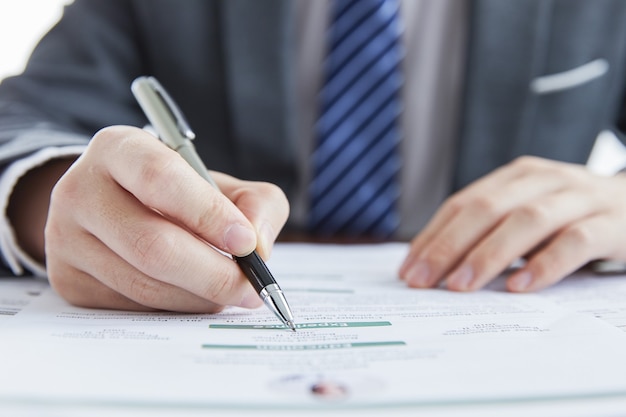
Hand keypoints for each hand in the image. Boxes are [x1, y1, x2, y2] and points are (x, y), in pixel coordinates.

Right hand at [45, 126, 288, 311]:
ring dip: (200, 297)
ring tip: (229, 290)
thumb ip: (256, 202)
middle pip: (151, 244)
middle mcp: (81, 190)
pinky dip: (177, 307)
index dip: (208, 214)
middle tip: (250, 286)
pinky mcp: (69, 282)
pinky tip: (195, 295)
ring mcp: (67, 240)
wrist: (114, 208)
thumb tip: (259, 246)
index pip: (159, 178)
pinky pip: (134, 307)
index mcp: (118, 148)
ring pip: (145, 284)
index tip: (246, 242)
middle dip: (213, 273)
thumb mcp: (219, 183)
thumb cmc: (177, 194)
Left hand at [399, 156, 625, 291]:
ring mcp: (579, 198)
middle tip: (423, 281)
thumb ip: (489, 230)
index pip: (462, 204)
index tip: (408, 269)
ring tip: (460, 286)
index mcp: (516, 176)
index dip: (432, 236)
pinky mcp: (611, 224)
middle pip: (486, 209)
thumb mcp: (527, 213)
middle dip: (448, 246)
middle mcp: (543, 180)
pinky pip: (575, 241)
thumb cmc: (571, 216)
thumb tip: (434, 264)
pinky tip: (519, 286)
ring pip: (526, 221)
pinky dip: (545, 264)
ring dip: (488, 255)